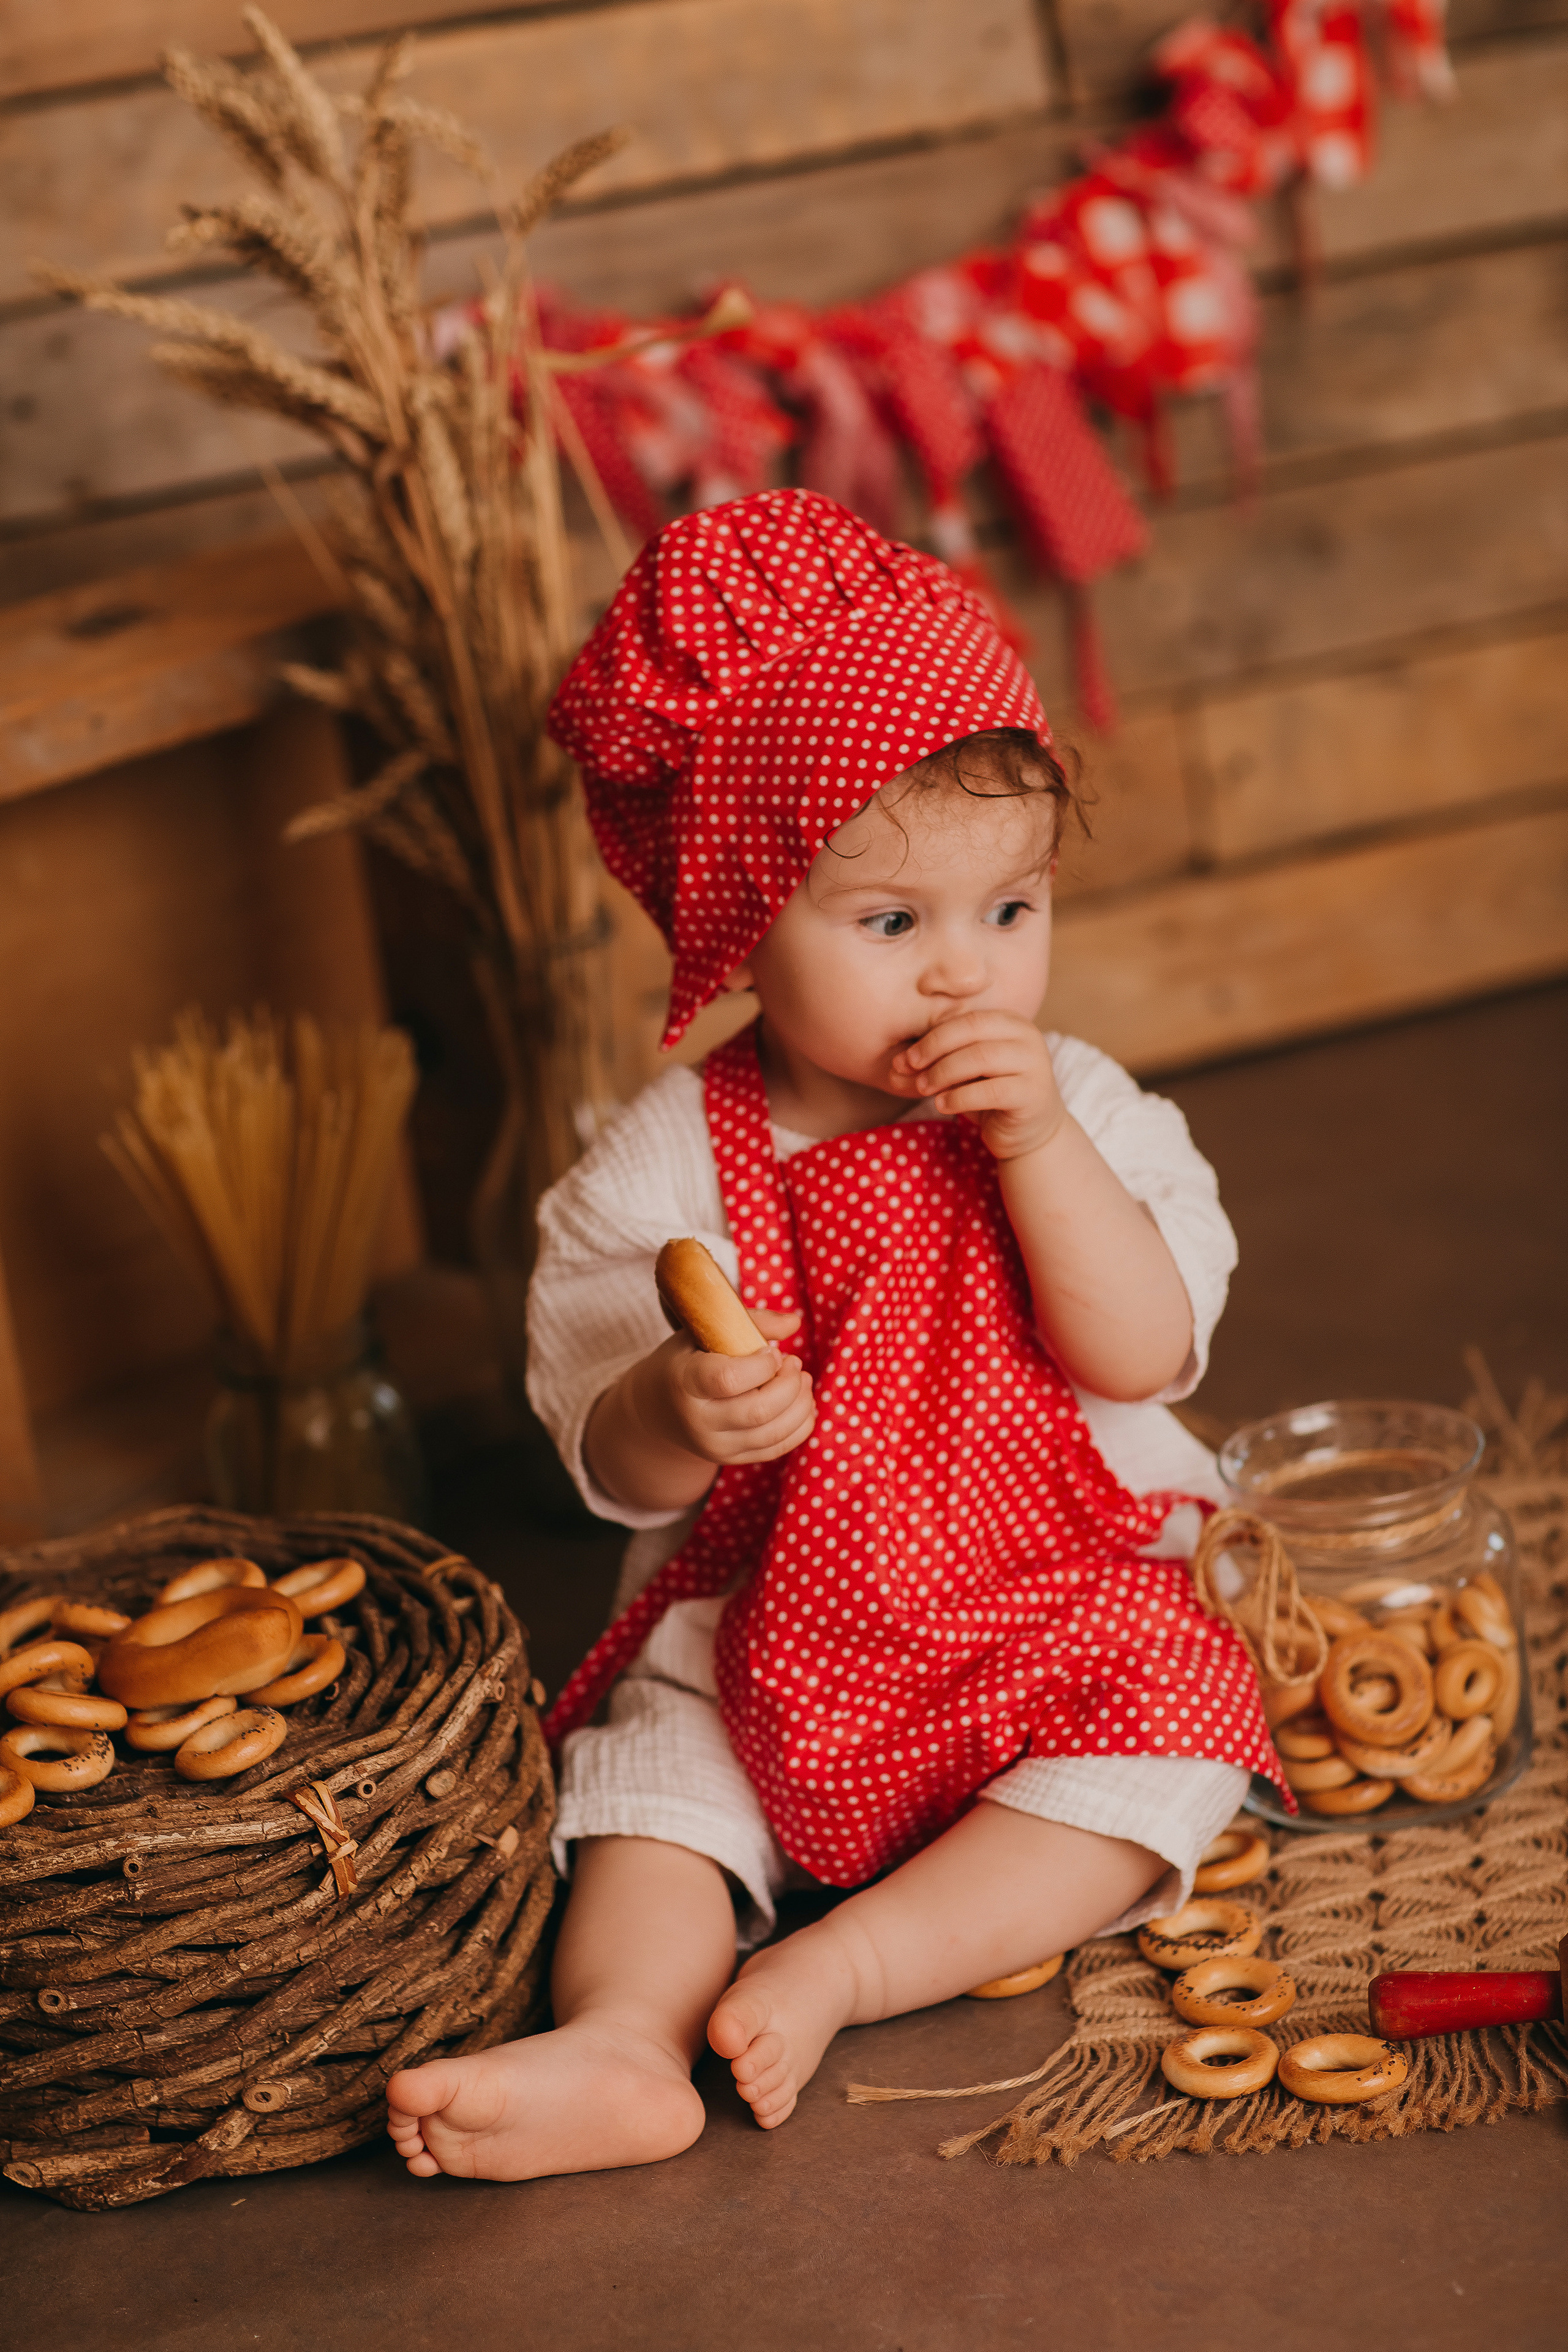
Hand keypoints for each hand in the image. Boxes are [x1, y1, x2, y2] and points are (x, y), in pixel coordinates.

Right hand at [654, 1306, 816, 1466]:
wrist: (658, 1408)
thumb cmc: (686, 1360)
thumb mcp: (704, 1332)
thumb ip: (750, 1321)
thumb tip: (795, 1322)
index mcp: (685, 1381)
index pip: (728, 1379)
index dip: (761, 1365)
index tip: (771, 1351)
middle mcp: (698, 1421)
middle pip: (759, 1411)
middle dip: (789, 1384)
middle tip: (794, 1363)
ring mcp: (715, 1446)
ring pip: (774, 1433)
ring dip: (801, 1404)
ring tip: (802, 1380)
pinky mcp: (731, 1459)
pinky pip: (777, 1449)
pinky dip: (800, 1426)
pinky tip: (802, 1402)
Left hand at [890, 1011, 1067, 1161]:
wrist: (1029, 1132)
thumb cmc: (990, 1097)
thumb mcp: (962, 1074)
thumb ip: (935, 1063)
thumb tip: (895, 1066)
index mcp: (1009, 1022)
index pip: (965, 1018)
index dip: (932, 1036)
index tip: (906, 1058)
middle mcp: (1027, 1036)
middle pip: (971, 1031)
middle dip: (935, 1050)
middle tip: (911, 1071)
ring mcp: (1035, 1064)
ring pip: (980, 1058)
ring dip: (944, 1073)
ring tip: (924, 1088)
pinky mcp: (1033, 1094)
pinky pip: (990, 1091)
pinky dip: (959, 1097)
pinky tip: (943, 1105)